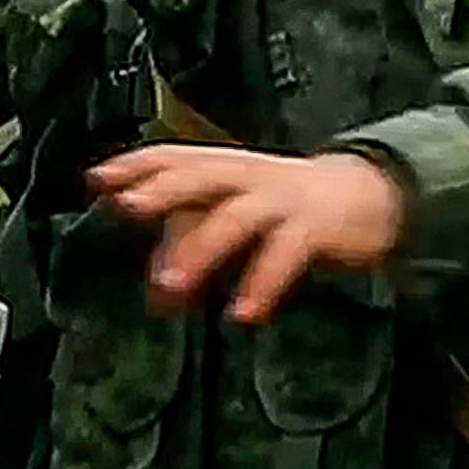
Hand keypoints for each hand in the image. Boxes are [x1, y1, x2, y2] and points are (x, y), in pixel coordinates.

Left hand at [84, 145, 405, 323]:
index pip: (174, 156)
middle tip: (125, 208)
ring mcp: (283, 201)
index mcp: (227, 167)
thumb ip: (196, 233)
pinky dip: (261, 284)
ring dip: (200, 250)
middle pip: (200, 176)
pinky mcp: (316, 229)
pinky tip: (241, 312)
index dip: (135, 165)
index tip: (95, 179)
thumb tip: (156, 287)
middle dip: (161, 189)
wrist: (373, 194)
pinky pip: (284, 256)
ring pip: (235, 218)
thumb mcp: (240, 205)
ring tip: (169, 286)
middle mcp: (250, 177)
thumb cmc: (290, 204)